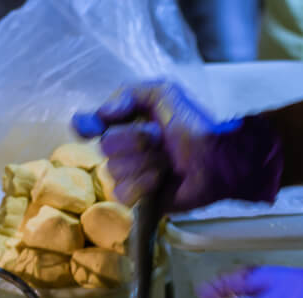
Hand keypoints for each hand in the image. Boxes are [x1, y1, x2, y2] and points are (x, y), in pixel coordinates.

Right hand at [72, 81, 282, 210]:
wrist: (215, 159)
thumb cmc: (194, 125)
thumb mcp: (164, 93)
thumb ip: (129, 94)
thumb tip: (101, 113)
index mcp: (126, 122)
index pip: (89, 123)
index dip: (87, 124)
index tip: (91, 125)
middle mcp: (124, 149)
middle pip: (105, 146)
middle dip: (134, 141)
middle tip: (159, 140)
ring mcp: (131, 175)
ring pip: (114, 171)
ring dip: (145, 163)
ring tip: (167, 162)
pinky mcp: (141, 199)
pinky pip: (124, 193)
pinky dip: (144, 184)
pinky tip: (161, 180)